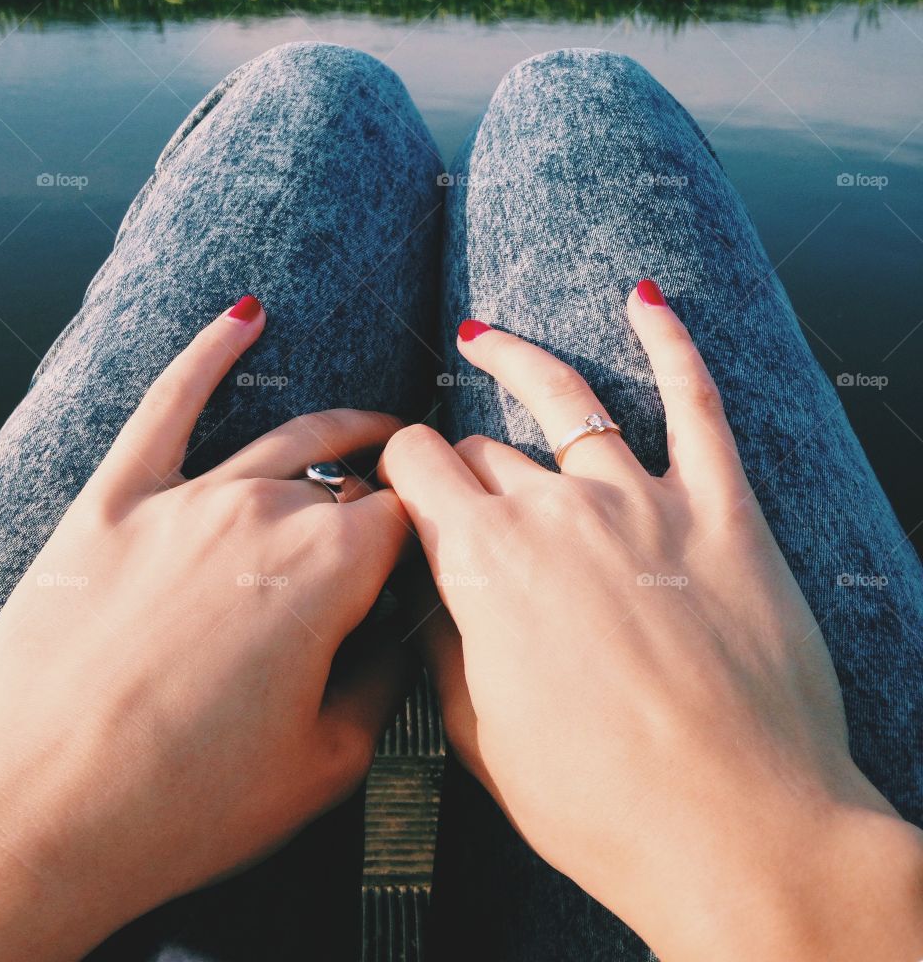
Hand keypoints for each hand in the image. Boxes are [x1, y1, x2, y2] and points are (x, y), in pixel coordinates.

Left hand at [0, 297, 412, 961]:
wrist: (39, 818)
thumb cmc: (186, 806)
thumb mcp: (327, 766)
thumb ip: (386, 681)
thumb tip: (407, 633)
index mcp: (329, 570)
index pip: (406, 517)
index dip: (427, 531)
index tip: (433, 548)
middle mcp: (264, 513)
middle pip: (347, 483)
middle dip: (379, 499)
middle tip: (394, 517)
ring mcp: (186, 500)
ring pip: (283, 439)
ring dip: (336, 430)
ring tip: (367, 427)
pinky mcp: (114, 502)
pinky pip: (169, 405)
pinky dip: (208, 354)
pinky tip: (243, 317)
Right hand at [381, 284, 922, 961]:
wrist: (738, 834)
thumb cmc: (603, 807)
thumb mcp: (484, 738)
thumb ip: (448, 648)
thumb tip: (436, 597)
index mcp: (483, 562)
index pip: (417, 469)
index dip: (398, 467)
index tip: (398, 476)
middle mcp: (554, 510)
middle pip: (483, 448)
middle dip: (458, 458)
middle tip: (457, 477)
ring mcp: (641, 500)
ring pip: (565, 402)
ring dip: (516, 361)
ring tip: (484, 336)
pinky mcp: (722, 508)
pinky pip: (696, 402)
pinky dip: (671, 344)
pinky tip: (645, 301)